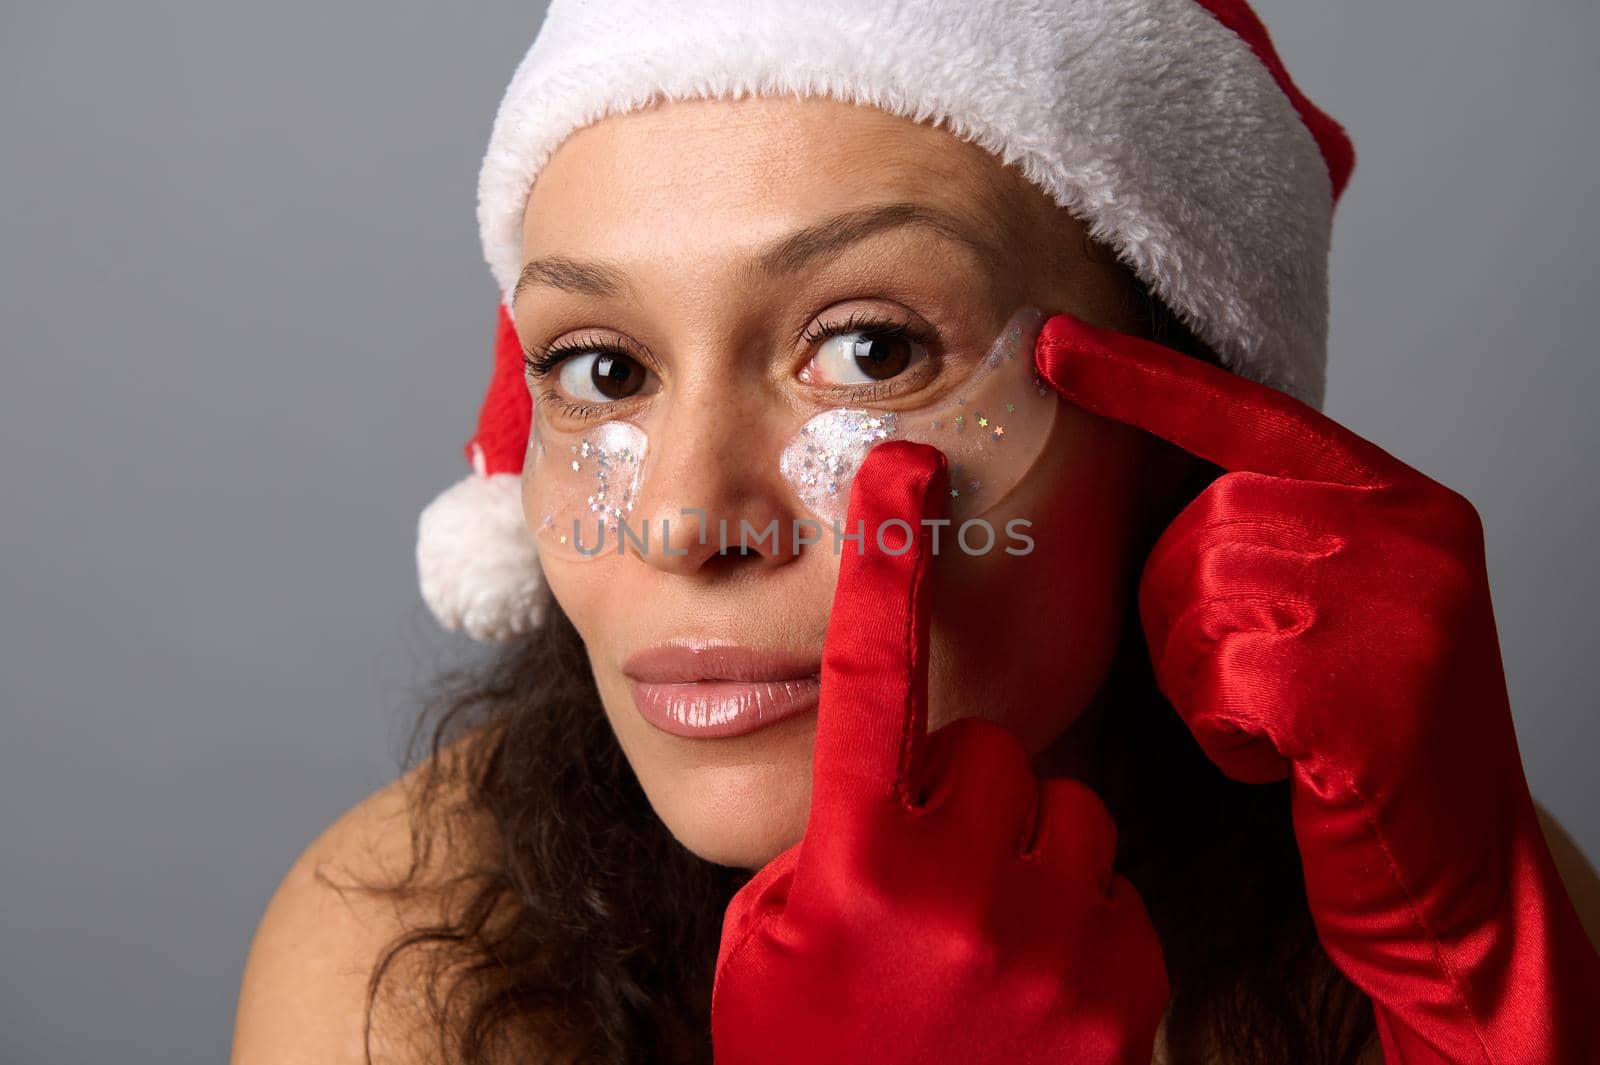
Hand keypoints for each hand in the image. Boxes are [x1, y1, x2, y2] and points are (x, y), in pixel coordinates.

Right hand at [710, 440, 1168, 1064]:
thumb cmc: (807, 1052)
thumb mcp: (770, 932)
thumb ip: (826, 829)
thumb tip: (890, 763)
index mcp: (848, 860)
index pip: (866, 675)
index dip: (882, 561)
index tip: (903, 473)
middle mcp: (953, 890)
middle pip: (989, 745)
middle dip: (960, 794)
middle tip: (926, 880)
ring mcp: (1048, 942)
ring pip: (1068, 808)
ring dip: (1028, 853)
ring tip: (983, 941)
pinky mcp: (1123, 988)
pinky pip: (1114, 891)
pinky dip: (1078, 923)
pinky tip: (1031, 989)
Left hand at [1035, 313, 1599, 1064]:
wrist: (1461, 887)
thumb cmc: (1376, 750)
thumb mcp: (1352, 614)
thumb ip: (1286, 537)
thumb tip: (1169, 492)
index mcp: (1407, 503)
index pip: (1252, 414)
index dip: (1143, 380)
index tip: (1050, 342)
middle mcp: (1417, 536)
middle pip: (1205, 522)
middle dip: (1185, 611)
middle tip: (1250, 683)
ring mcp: (1405, 609)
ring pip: (1198, 597)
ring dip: (1204, 678)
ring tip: (1275, 723)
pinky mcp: (1371, 692)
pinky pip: (1218, 680)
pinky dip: (1225, 732)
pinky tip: (1286, 764)